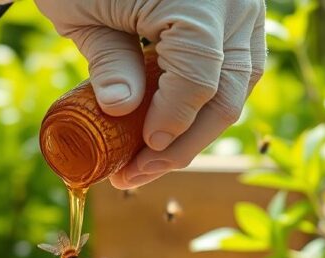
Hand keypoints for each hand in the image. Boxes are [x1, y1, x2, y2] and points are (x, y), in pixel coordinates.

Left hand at [35, 0, 265, 188]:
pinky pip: (236, 68)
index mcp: (196, 1)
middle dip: (184, 142)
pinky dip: (204, 100)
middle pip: (228, 90)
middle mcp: (233, 4)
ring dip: (198, 128)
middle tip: (136, 173)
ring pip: (239, 84)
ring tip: (148, 158)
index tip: (143, 151)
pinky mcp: (238, 17)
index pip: (198, 77)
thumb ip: (108, 60)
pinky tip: (166, 125)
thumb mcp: (81, 11)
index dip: (172, 121)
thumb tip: (121, 112)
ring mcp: (243, 8)